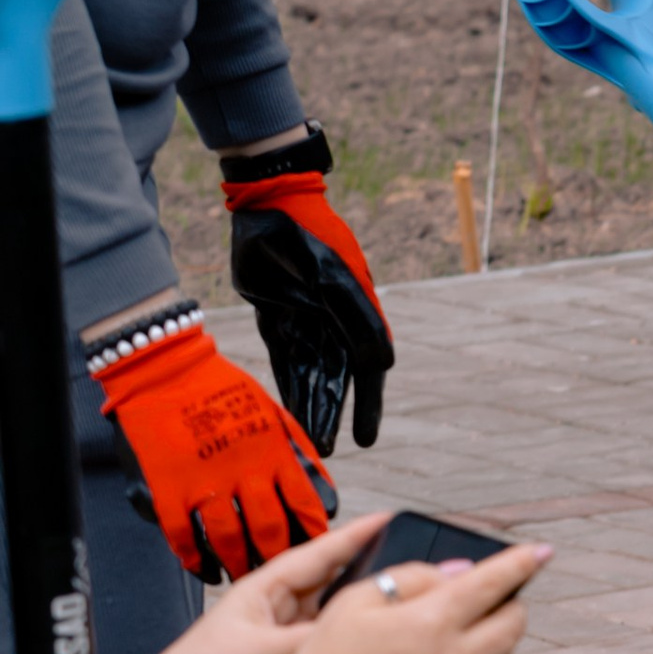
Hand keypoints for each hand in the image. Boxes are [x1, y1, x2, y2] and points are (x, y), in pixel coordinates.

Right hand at [95, 320, 335, 582]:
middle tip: (279, 572)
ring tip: (242, 575)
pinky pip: (182, 535)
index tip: (320, 551)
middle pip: (269, 530)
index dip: (314, 533)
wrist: (165, 367)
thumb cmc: (222, 388)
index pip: (304, 503)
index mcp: (272, 452)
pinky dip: (193, 558)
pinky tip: (203, 569)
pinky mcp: (168, 488)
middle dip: (277, 556)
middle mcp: (242, 472)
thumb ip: (296, 451)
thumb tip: (319, 487)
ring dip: (237, 564)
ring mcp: (203, 482)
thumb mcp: (272, 412)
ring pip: (227, 540)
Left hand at [129, 514, 395, 653]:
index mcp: (265, 590)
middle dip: (369, 575)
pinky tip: (370, 650)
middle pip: (334, 583)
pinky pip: (326, 647)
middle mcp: (276, 608)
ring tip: (398, 609)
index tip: (389, 518)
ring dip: (360, 615)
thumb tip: (360, 631)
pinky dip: (347, 646)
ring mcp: (281, 636)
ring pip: (333, 617)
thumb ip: (315, 640)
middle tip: (410, 570)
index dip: (356, 536)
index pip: (320, 552)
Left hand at [223, 155, 393, 452]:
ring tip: (305, 442)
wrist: (269, 202)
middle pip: (335, 378)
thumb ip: (357, 318)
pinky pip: (282, 359)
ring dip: (307, 405)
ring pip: (307, 374)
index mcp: (358, 311)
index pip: (368, 369)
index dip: (367, 405)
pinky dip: (284, 384)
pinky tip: (284, 411)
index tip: (365, 439)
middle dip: (331, 413)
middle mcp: (335, 320)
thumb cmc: (308, 234)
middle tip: (326, 451)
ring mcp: (306, 319)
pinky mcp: (276, 316)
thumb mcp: (333, 275)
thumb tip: (382, 365)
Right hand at [250, 540, 550, 653]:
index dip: (522, 561)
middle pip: (513, 620)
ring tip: (453, 639)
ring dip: (493, 639)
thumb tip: (459, 574)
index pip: (495, 581)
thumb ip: (412, 578)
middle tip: (481, 600)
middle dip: (505, 602)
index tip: (541, 551)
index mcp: (432, 622)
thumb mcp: (355, 602)